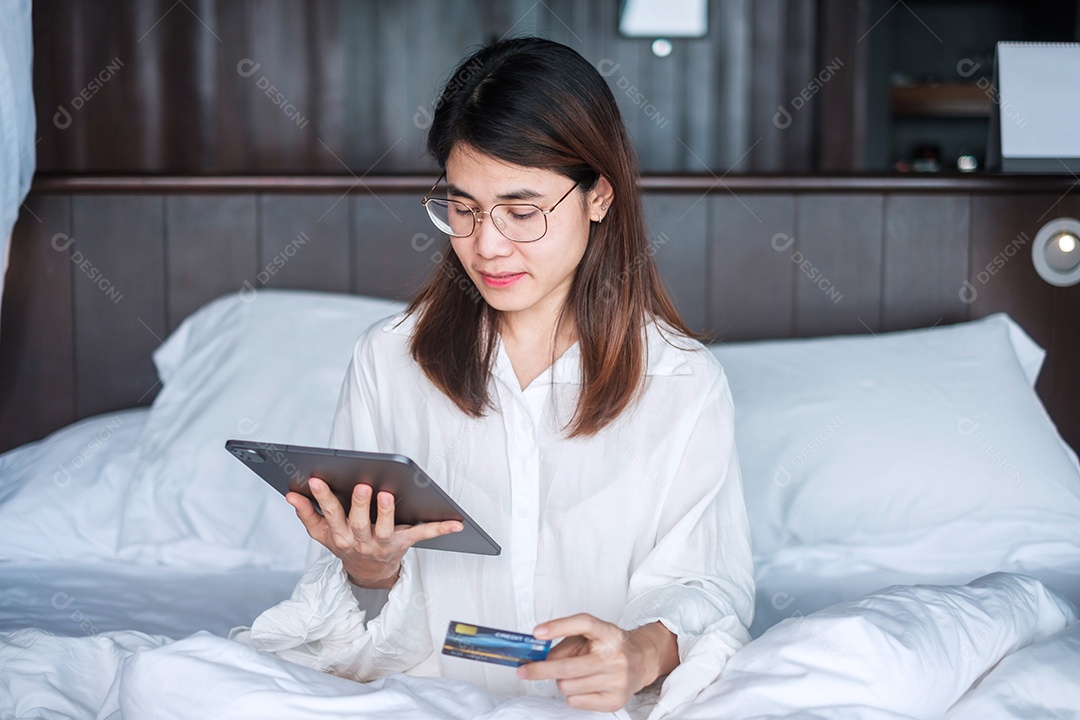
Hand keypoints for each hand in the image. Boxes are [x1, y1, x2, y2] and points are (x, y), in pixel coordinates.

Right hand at [286, 477, 462, 588]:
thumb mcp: (322, 534)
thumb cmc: (346, 542)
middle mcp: (360, 541)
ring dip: (386, 512)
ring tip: (387, 494)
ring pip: (386, 528)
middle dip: (360, 504)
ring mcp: (383, 544)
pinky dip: (441, 529)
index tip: (316, 478)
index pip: (329, 514)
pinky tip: (457, 523)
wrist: (368, 572)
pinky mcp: (404, 544)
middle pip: (359, 522)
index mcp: (339, 535)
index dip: (323, 498)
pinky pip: (424, 535)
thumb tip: (291, 495)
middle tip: (363, 485)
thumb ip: (307, 514)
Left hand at [516, 614, 677, 711]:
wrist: (641, 661)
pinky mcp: (614, 700)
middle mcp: (616, 657)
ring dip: (561, 681)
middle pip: (568, 666)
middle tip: (524, 670)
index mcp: (609, 634)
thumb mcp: (589, 635)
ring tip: (572, 674)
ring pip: (568, 686)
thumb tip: (539, 657)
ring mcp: (617, 680)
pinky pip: (575, 701)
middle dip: (540, 669)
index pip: (584, 624)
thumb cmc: (609, 646)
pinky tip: (582, 685)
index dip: (558, 627)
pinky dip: (571, 694)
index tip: (537, 633)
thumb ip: (564, 643)